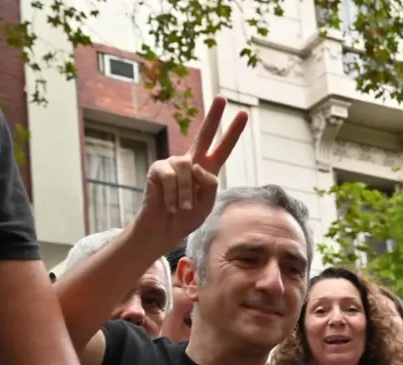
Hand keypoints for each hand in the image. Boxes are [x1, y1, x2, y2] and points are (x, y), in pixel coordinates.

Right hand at [135, 97, 248, 245]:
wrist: (165, 228)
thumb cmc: (187, 217)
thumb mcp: (207, 204)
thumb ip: (209, 185)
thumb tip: (197, 166)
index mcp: (208, 169)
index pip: (222, 148)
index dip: (233, 132)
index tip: (243, 113)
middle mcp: (192, 162)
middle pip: (204, 134)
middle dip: (214, 116)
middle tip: (222, 97)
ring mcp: (174, 163)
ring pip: (188, 169)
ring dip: (186, 193)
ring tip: (183, 208)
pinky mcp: (159, 169)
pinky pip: (171, 177)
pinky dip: (173, 195)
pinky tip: (170, 204)